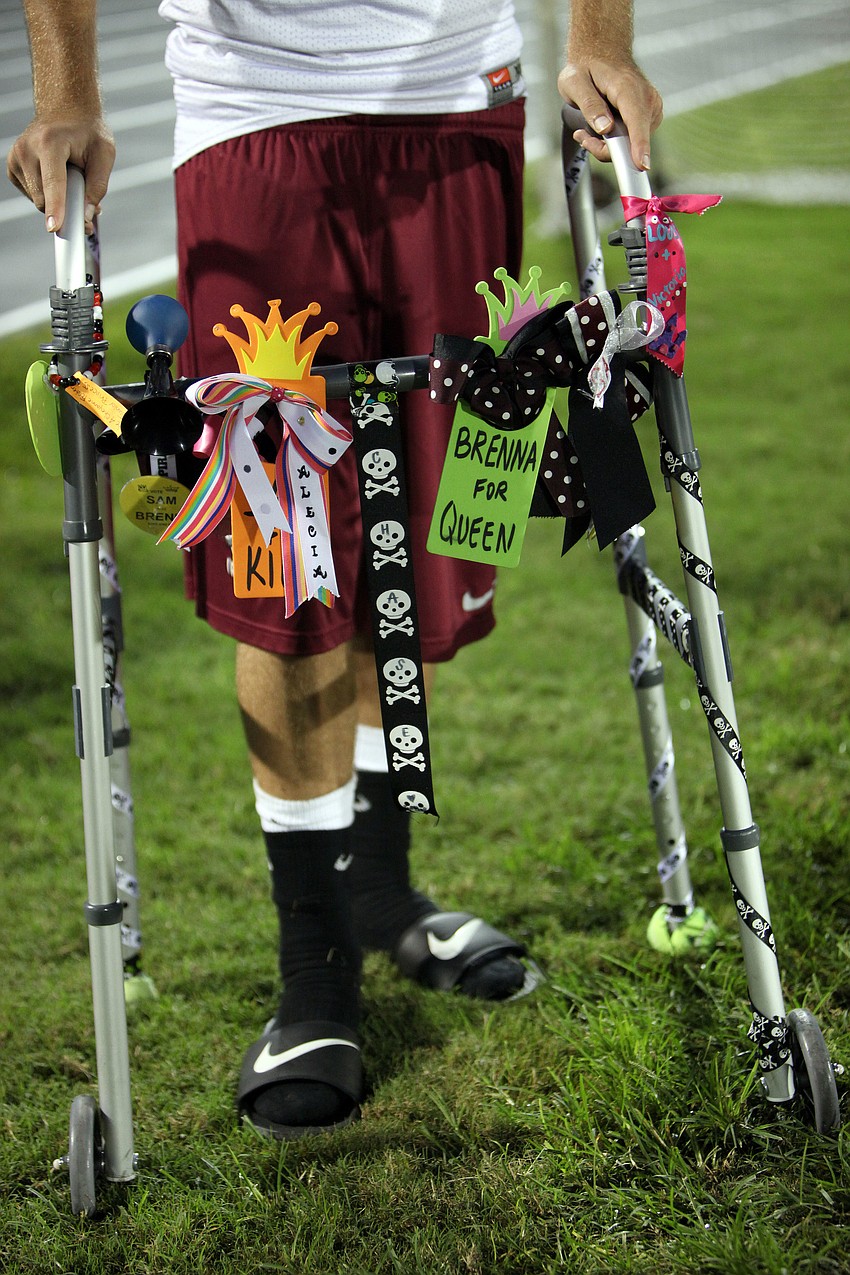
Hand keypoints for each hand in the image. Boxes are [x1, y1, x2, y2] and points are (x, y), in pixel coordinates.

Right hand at [6, 112, 114, 233]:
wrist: (66, 109)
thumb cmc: (88, 131)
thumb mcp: (104, 154)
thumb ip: (98, 186)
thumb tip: (86, 216)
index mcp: (49, 142)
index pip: (53, 182)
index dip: (56, 207)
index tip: (54, 227)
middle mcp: (27, 148)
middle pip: (44, 199)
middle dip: (66, 211)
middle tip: (87, 211)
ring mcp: (16, 157)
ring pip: (38, 200)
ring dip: (58, 202)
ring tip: (72, 182)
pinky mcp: (12, 166)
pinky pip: (32, 195)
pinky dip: (47, 194)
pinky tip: (57, 178)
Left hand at [558, 57, 662, 170]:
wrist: (602, 52)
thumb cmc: (587, 67)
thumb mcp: (575, 82)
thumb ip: (589, 105)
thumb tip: (605, 128)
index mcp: (628, 88)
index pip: (636, 120)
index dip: (639, 145)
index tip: (642, 164)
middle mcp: (647, 99)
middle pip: (631, 141)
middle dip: (605, 148)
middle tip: (582, 135)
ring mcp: (652, 109)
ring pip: (631, 145)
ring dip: (608, 144)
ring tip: (589, 127)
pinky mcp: (650, 117)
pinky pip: (633, 141)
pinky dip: (615, 141)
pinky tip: (602, 127)